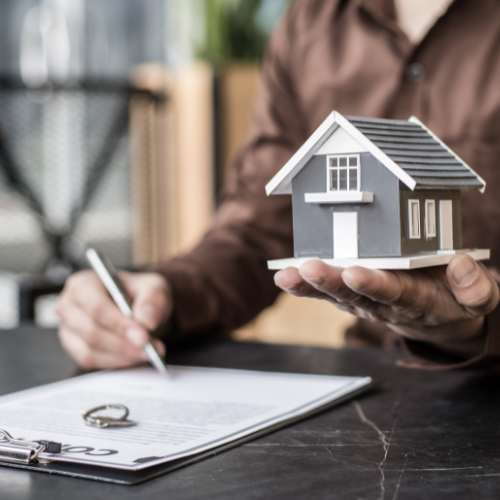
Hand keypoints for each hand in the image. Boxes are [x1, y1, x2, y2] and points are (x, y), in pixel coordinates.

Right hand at [55, 270, 172, 369]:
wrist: (138, 308)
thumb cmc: (140, 294)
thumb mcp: (153, 288)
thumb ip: (152, 300)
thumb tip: (146, 319)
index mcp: (84, 283)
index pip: (97, 306)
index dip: (119, 324)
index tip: (143, 336)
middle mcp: (69, 304)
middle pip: (91, 330)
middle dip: (122, 343)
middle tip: (148, 347)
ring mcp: (68, 327)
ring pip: (89, 349)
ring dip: (121, 355)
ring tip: (146, 352)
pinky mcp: (73, 346)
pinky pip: (90, 360)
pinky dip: (114, 362)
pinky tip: (133, 357)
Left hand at [274, 254, 499, 358]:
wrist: (434, 316)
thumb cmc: (453, 299)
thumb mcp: (477, 300)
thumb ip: (476, 289)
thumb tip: (461, 265)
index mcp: (417, 302)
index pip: (395, 294)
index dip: (375, 285)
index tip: (356, 273)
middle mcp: (384, 303)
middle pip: (355, 295)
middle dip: (331, 282)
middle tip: (310, 269)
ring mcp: (364, 300)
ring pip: (334, 294)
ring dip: (309, 285)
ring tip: (285, 276)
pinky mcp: (352, 294)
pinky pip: (327, 290)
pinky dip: (305, 284)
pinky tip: (284, 275)